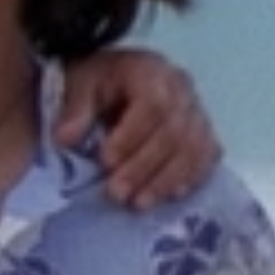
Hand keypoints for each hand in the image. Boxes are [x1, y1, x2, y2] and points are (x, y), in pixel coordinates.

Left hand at [56, 48, 219, 206]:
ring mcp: (197, 111)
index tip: (106, 161)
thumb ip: (75, 109)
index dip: (131, 136)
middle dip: (144, 167)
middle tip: (117, 193)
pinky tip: (170, 196)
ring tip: (138, 204)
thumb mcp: (79, 85)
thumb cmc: (99, 84)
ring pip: (193, 148)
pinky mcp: (204, 132)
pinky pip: (207, 156)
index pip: (153, 104)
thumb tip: (66, 138)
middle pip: (174, 131)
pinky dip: (190, 178)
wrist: (115, 81)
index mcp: (150, 70)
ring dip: (166, 180)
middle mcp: (181, 88)